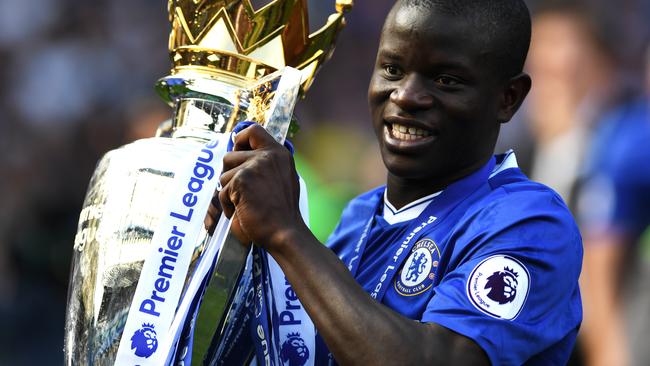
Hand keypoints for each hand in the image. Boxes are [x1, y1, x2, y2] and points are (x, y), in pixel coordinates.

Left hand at [217, 124, 303, 249]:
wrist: (284, 232)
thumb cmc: (282, 212)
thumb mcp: (283, 179)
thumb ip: (267, 165)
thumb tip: (240, 154)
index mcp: (279, 153)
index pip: (253, 131)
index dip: (240, 140)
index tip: (238, 153)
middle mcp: (268, 156)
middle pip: (230, 155)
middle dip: (230, 174)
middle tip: (241, 191)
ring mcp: (254, 166)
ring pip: (224, 175)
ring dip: (229, 192)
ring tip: (246, 204)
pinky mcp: (241, 180)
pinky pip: (222, 191)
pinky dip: (228, 205)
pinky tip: (242, 212)